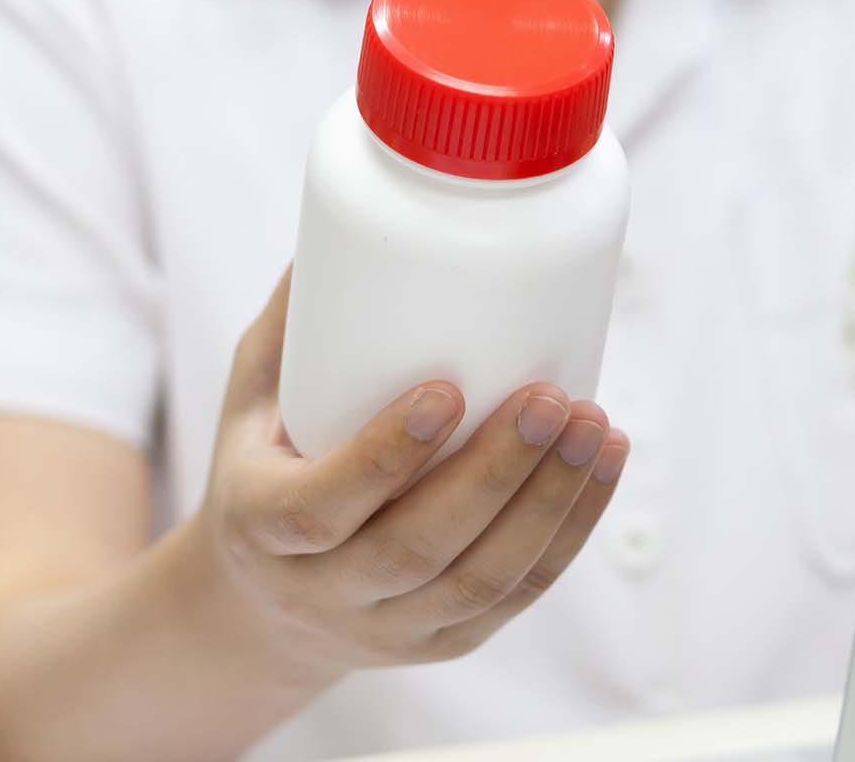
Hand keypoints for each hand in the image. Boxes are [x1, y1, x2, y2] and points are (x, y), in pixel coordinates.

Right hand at [186, 270, 629, 681]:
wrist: (262, 604)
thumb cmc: (266, 466)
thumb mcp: (251, 396)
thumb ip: (298, 320)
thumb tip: (352, 212)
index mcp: (262, 526)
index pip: (320, 507)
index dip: (385, 456)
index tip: (447, 388)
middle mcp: (322, 592)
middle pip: (420, 548)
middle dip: (497, 473)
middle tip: (551, 398)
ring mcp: (390, 628)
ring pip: (482, 579)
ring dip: (551, 501)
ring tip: (595, 426)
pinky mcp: (446, 642)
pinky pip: (517, 595)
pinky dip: (570, 531)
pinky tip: (602, 464)